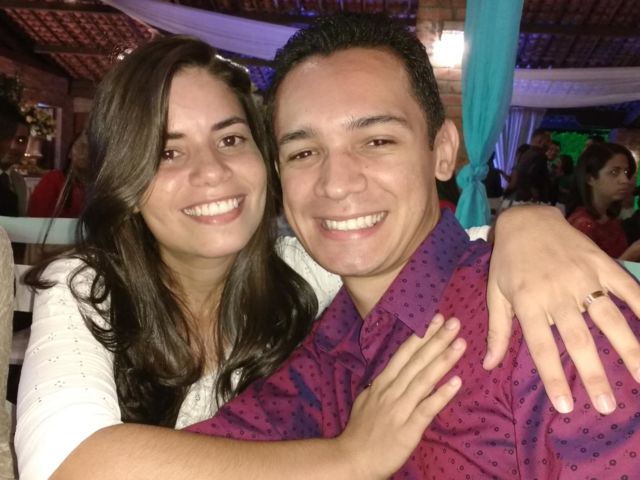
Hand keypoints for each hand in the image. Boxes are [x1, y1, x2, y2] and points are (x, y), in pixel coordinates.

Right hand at [337, 314, 464, 478]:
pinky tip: (457, 382)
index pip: (404, 354)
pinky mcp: (408, 428)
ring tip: (460, 343)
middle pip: (417, 361)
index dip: (422, 336)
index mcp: (382, 382)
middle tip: (454, 322)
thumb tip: (395, 371)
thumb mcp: (367, 400)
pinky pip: (427, 408)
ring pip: (424, 379)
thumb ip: (383, 385)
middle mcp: (391, 390)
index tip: (435, 319)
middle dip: (436, 340)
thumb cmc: (360, 431)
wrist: (352, 459)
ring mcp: (400, 408)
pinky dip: (442, 394)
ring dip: (443, 360)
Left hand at [486, 205, 639, 414]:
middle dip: (593, 374)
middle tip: (606, 406)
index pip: (542, 347)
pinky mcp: (600, 264)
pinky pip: (627, 288)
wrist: (526, 219)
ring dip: (628, 350)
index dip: (554, 377)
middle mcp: (556, 293)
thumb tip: (489, 365)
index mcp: (528, 302)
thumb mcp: (495, 294)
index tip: (566, 407)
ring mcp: (582, 278)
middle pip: (579, 340)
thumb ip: (498, 331)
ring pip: (609, 319)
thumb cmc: (507, 261)